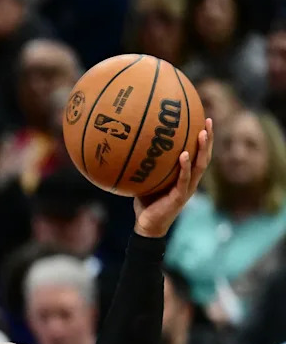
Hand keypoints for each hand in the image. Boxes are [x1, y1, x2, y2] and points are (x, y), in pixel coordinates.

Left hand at [133, 118, 213, 237]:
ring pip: (199, 166)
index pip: (198, 154)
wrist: (147, 225)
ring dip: (202, 149)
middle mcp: (190, 181)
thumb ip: (147, 164)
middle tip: (208, 120)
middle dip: (208, 138)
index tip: (203, 118)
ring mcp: (187, 189)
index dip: (203, 138)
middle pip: (204, 156)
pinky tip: (185, 155)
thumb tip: (134, 143)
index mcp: (185, 176)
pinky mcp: (180, 197)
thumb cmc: (146, 201)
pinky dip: (185, 167)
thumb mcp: (147, 179)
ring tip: (203, 133)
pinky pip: (184, 179)